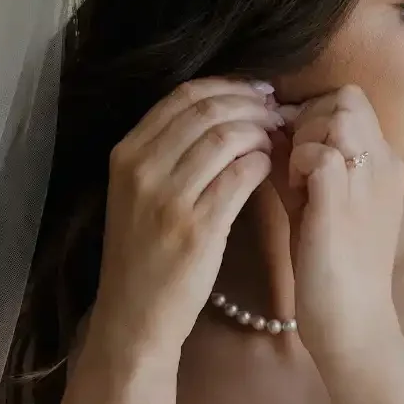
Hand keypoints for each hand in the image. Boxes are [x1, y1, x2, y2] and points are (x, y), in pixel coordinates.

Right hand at [90, 77, 282, 360]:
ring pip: (227, 136)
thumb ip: (166, 154)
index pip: (182, 96)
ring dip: (260, 131)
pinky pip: (241, 175)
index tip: (255, 92)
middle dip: (250, 104)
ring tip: (277, 138)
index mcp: (126, 154)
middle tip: (276, 112)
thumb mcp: (136, 195)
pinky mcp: (197, 227)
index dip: (227, 86)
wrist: (134, 317)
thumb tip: (221, 114)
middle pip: (207, 110)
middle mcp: (142, 169)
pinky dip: (261, 163)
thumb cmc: (143, 256)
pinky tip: (269, 167)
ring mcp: (168, 198)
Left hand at [276, 84, 403, 359]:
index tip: (294, 151)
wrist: (354, 324)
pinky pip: (316, 152)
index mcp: (386, 164)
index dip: (315, 114)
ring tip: (296, 181)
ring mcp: (368, 181)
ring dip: (304, 139)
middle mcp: (385, 164)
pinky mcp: (343, 202)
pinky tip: (293, 197)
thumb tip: (271, 131)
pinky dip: (296, 165)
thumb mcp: (321, 204)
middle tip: (292, 167)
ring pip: (335, 115)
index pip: (351, 101)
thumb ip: (303, 165)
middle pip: (345, 99)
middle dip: (308, 121)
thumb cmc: (333, 270)